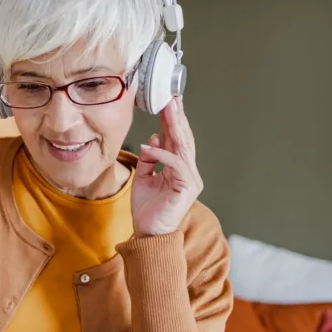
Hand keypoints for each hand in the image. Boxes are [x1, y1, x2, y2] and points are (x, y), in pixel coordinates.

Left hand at [131, 97, 203, 236]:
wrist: (148, 235)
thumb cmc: (146, 210)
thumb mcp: (143, 179)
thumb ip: (148, 160)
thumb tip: (152, 138)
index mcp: (178, 168)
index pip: (176, 140)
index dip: (172, 121)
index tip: (167, 102)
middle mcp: (187, 171)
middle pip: (183, 139)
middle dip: (176, 117)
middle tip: (171, 96)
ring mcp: (189, 179)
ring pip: (183, 147)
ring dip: (175, 126)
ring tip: (167, 108)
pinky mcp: (186, 187)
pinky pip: (174, 164)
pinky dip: (162, 154)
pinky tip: (150, 146)